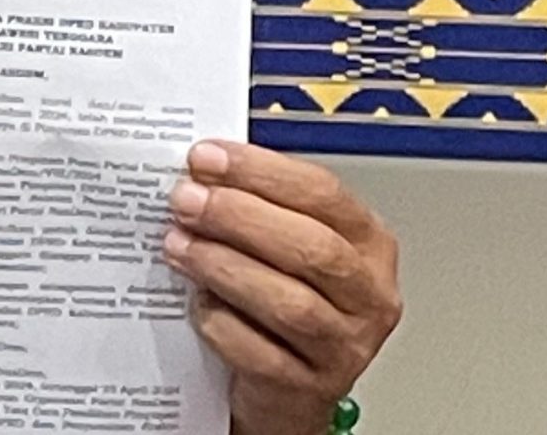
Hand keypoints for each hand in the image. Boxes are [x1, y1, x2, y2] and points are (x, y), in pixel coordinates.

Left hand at [164, 141, 401, 434]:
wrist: (284, 388)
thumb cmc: (280, 300)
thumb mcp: (283, 246)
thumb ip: (255, 206)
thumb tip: (198, 171)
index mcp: (368, 244)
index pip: (323, 195)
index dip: (261, 172)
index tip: (206, 158)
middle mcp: (368, 296)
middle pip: (313, 248)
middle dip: (240, 217)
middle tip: (186, 201)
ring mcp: (344, 347)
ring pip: (291, 304)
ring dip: (225, 267)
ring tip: (178, 246)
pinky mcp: (308, 389)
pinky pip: (262, 355)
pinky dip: (223, 325)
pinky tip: (197, 304)